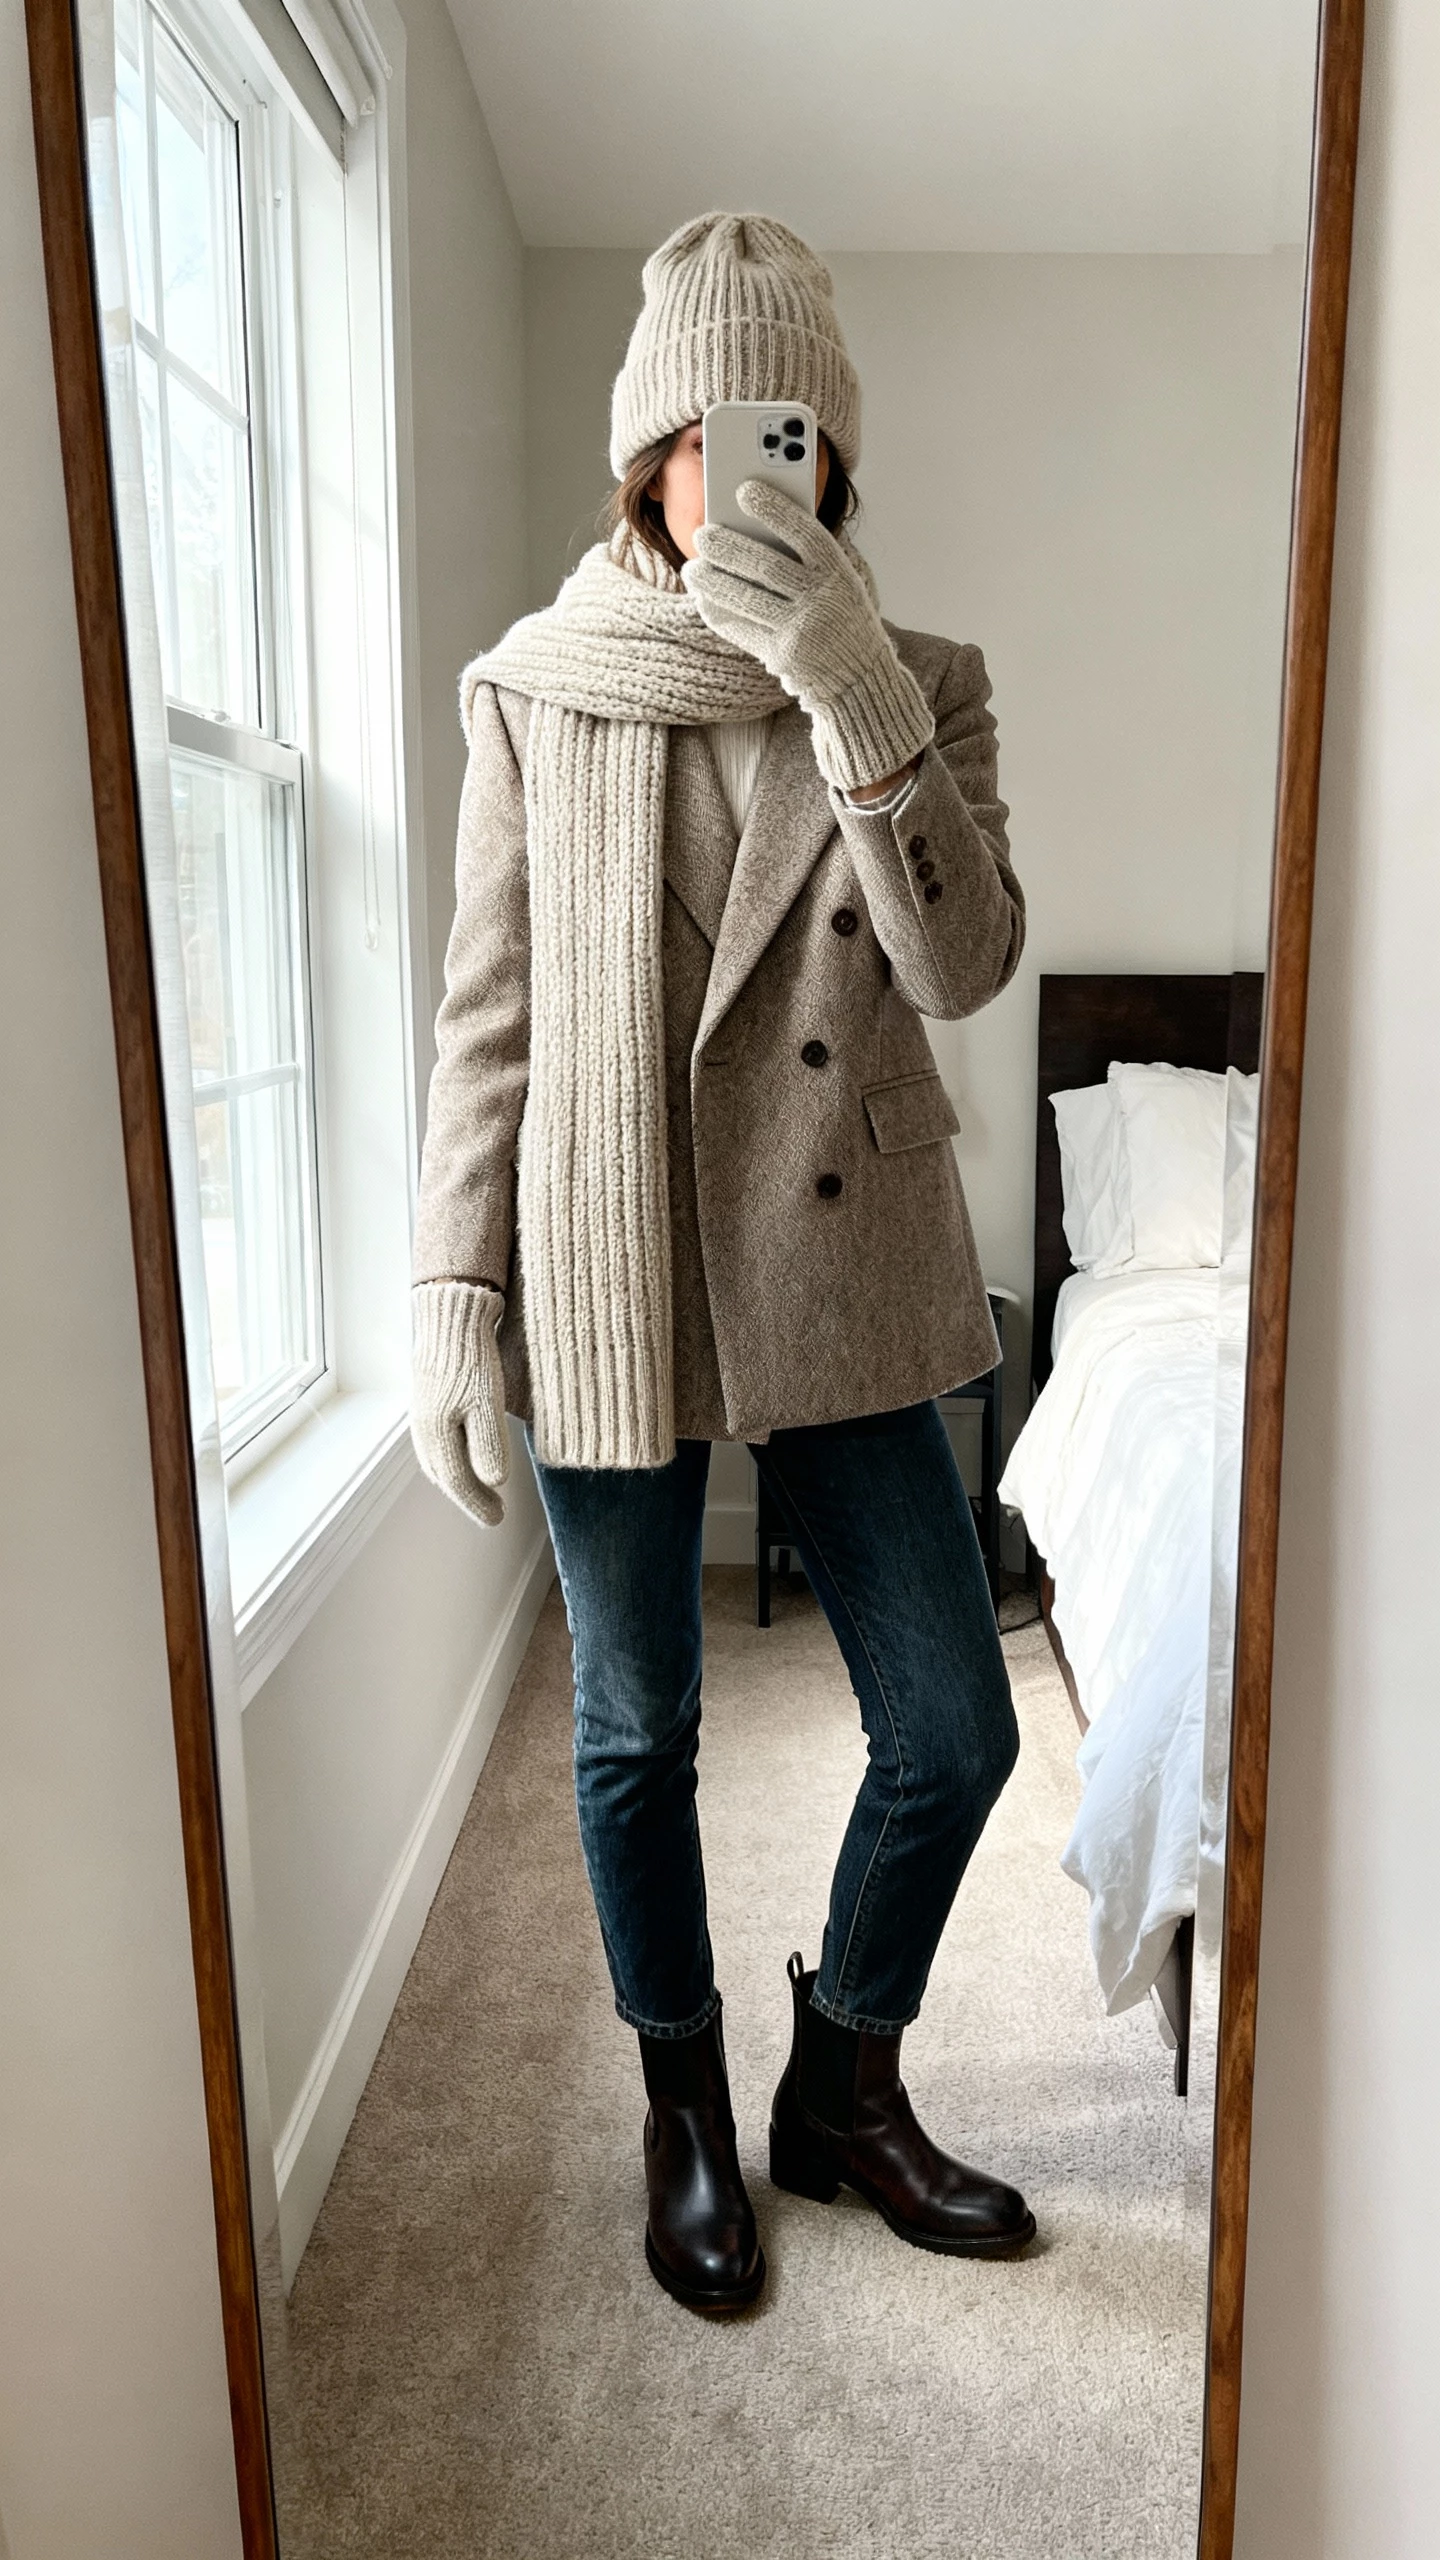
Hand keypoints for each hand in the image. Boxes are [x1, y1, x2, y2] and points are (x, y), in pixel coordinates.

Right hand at [411, 1280, 509, 1527]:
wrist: (449, 1319)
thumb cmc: (470, 1360)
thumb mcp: (486, 1403)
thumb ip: (489, 1445)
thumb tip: (493, 1482)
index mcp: (437, 1436)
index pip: (459, 1483)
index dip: (479, 1504)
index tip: (498, 1520)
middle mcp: (424, 1431)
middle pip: (446, 1477)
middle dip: (469, 1498)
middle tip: (493, 1513)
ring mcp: (422, 1417)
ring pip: (438, 1462)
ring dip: (458, 1481)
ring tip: (480, 1492)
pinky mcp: (427, 1403)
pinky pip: (436, 1445)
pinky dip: (450, 1461)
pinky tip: (463, 1457)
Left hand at [685, 481, 933, 791]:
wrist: (858, 678)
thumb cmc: (840, 616)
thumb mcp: (838, 582)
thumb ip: (805, 560)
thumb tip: (749, 530)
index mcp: (838, 572)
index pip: (804, 532)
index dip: (774, 509)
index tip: (744, 490)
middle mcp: (822, 599)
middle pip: (766, 566)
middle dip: (728, 548)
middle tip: (701, 534)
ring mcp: (802, 631)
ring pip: (747, 598)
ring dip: (713, 582)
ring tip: (692, 569)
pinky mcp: (783, 656)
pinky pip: (742, 629)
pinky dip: (718, 613)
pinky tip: (703, 599)